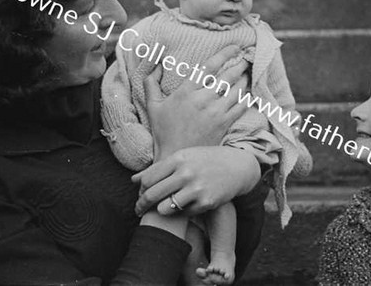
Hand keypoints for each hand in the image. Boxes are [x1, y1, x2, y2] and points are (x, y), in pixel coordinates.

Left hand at [132, 146, 260, 215]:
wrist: (237, 166)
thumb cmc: (206, 160)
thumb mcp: (184, 157)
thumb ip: (159, 168)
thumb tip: (133, 180)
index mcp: (178, 159)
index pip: (148, 179)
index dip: (140, 189)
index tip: (140, 194)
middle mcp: (186, 173)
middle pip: (152, 194)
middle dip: (141, 205)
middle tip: (138, 210)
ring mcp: (197, 188)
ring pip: (164, 207)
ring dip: (160, 210)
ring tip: (161, 209)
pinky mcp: (206, 202)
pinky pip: (183, 213)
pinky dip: (181, 212)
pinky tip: (183, 207)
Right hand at [144, 45, 249, 158]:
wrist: (176, 156)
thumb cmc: (164, 132)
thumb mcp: (153, 106)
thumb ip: (151, 83)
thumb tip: (156, 65)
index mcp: (186, 92)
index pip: (209, 66)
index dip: (225, 53)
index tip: (234, 47)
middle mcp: (203, 99)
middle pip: (228, 76)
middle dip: (240, 65)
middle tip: (246, 59)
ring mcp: (216, 112)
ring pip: (238, 90)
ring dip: (245, 80)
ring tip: (247, 74)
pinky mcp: (224, 124)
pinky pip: (241, 106)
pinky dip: (247, 97)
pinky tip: (248, 93)